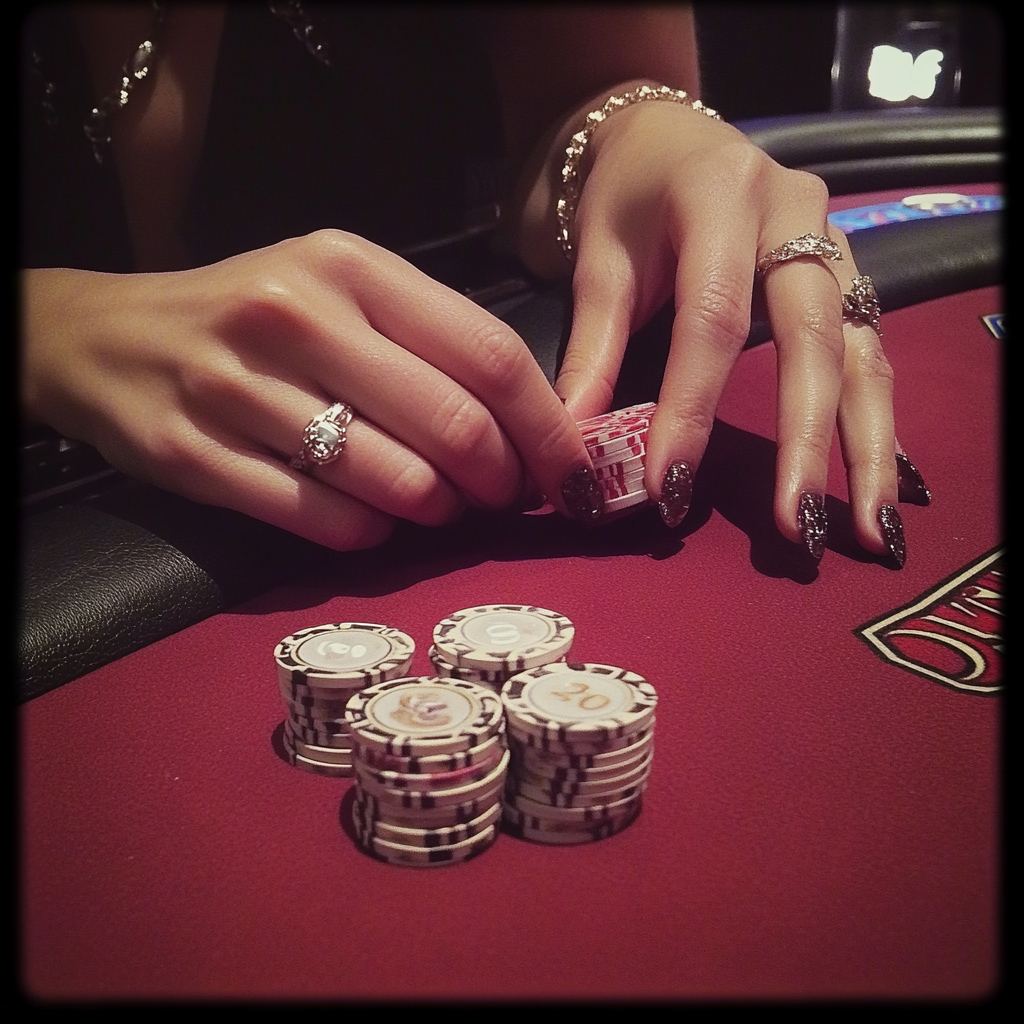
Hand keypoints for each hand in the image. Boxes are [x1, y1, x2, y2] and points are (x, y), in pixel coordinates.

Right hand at [21, 230, 598, 548]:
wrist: (108, 337)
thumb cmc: (252, 315)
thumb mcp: (337, 289)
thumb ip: (426, 340)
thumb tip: (527, 426)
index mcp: (348, 266)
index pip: (488, 353)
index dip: (547, 425)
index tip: (570, 470)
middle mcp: (295, 316)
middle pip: (452, 424)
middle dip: (499, 480)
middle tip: (501, 498)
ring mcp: (237, 388)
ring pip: (392, 481)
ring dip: (435, 510)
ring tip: (435, 506)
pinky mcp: (194, 456)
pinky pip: (323, 519)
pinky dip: (369, 534)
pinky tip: (372, 522)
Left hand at [554, 94, 901, 564]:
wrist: (666, 137)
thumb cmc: (625, 196)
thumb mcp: (598, 260)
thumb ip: (591, 351)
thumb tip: (577, 448)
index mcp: (720, 197)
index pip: (711, 319)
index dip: (692, 409)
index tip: (671, 487)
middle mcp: (794, 212)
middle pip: (814, 336)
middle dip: (806, 440)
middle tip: (794, 526)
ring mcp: (835, 238)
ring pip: (863, 348)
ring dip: (867, 444)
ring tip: (868, 527)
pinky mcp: (848, 270)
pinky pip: (869, 348)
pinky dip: (873, 418)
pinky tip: (876, 480)